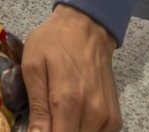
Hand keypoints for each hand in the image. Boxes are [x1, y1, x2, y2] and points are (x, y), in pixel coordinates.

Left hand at [23, 5, 121, 131]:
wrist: (87, 28)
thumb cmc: (54, 42)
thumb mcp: (33, 67)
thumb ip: (37, 107)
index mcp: (67, 101)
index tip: (37, 127)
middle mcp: (92, 114)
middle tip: (45, 118)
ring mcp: (106, 118)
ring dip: (69, 130)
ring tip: (57, 114)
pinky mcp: (114, 119)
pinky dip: (83, 131)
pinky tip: (73, 117)